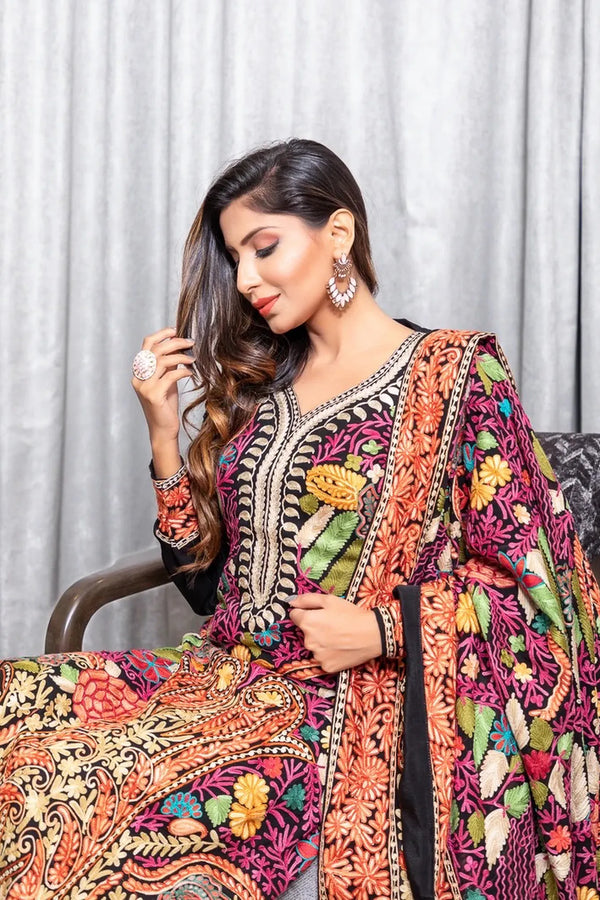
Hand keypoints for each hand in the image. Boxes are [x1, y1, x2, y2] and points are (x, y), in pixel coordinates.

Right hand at [131, 327, 194, 474]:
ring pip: (162, 361)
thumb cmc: (165, 405)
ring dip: (181, 356)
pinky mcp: (153, 395)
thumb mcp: (166, 380)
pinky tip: (191, 373)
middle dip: (175, 342)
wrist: (163, 429)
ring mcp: (144, 386)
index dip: (161, 334)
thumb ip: (168, 364)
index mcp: (139, 370)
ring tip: (193, 358)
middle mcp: (138, 377)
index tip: (176, 331)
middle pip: (156, 350)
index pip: (147, 344)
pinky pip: (170, 376)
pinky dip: (182, 371)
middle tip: (191, 342)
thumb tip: (179, 345)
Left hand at [289, 593, 381, 673]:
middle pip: (305, 632)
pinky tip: (340, 648)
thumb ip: (306, 600)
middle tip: (332, 625)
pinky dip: (329, 654)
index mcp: (306, 622)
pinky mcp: (326, 667)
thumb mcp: (329, 600)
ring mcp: (316, 656)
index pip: (294, 616)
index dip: (306, 613)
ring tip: (339, 637)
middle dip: (314, 628)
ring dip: (321, 642)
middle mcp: (308, 641)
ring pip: (314, 646)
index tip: (318, 614)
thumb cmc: (351, 614)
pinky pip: (323, 658)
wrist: (372, 634)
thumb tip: (291, 603)